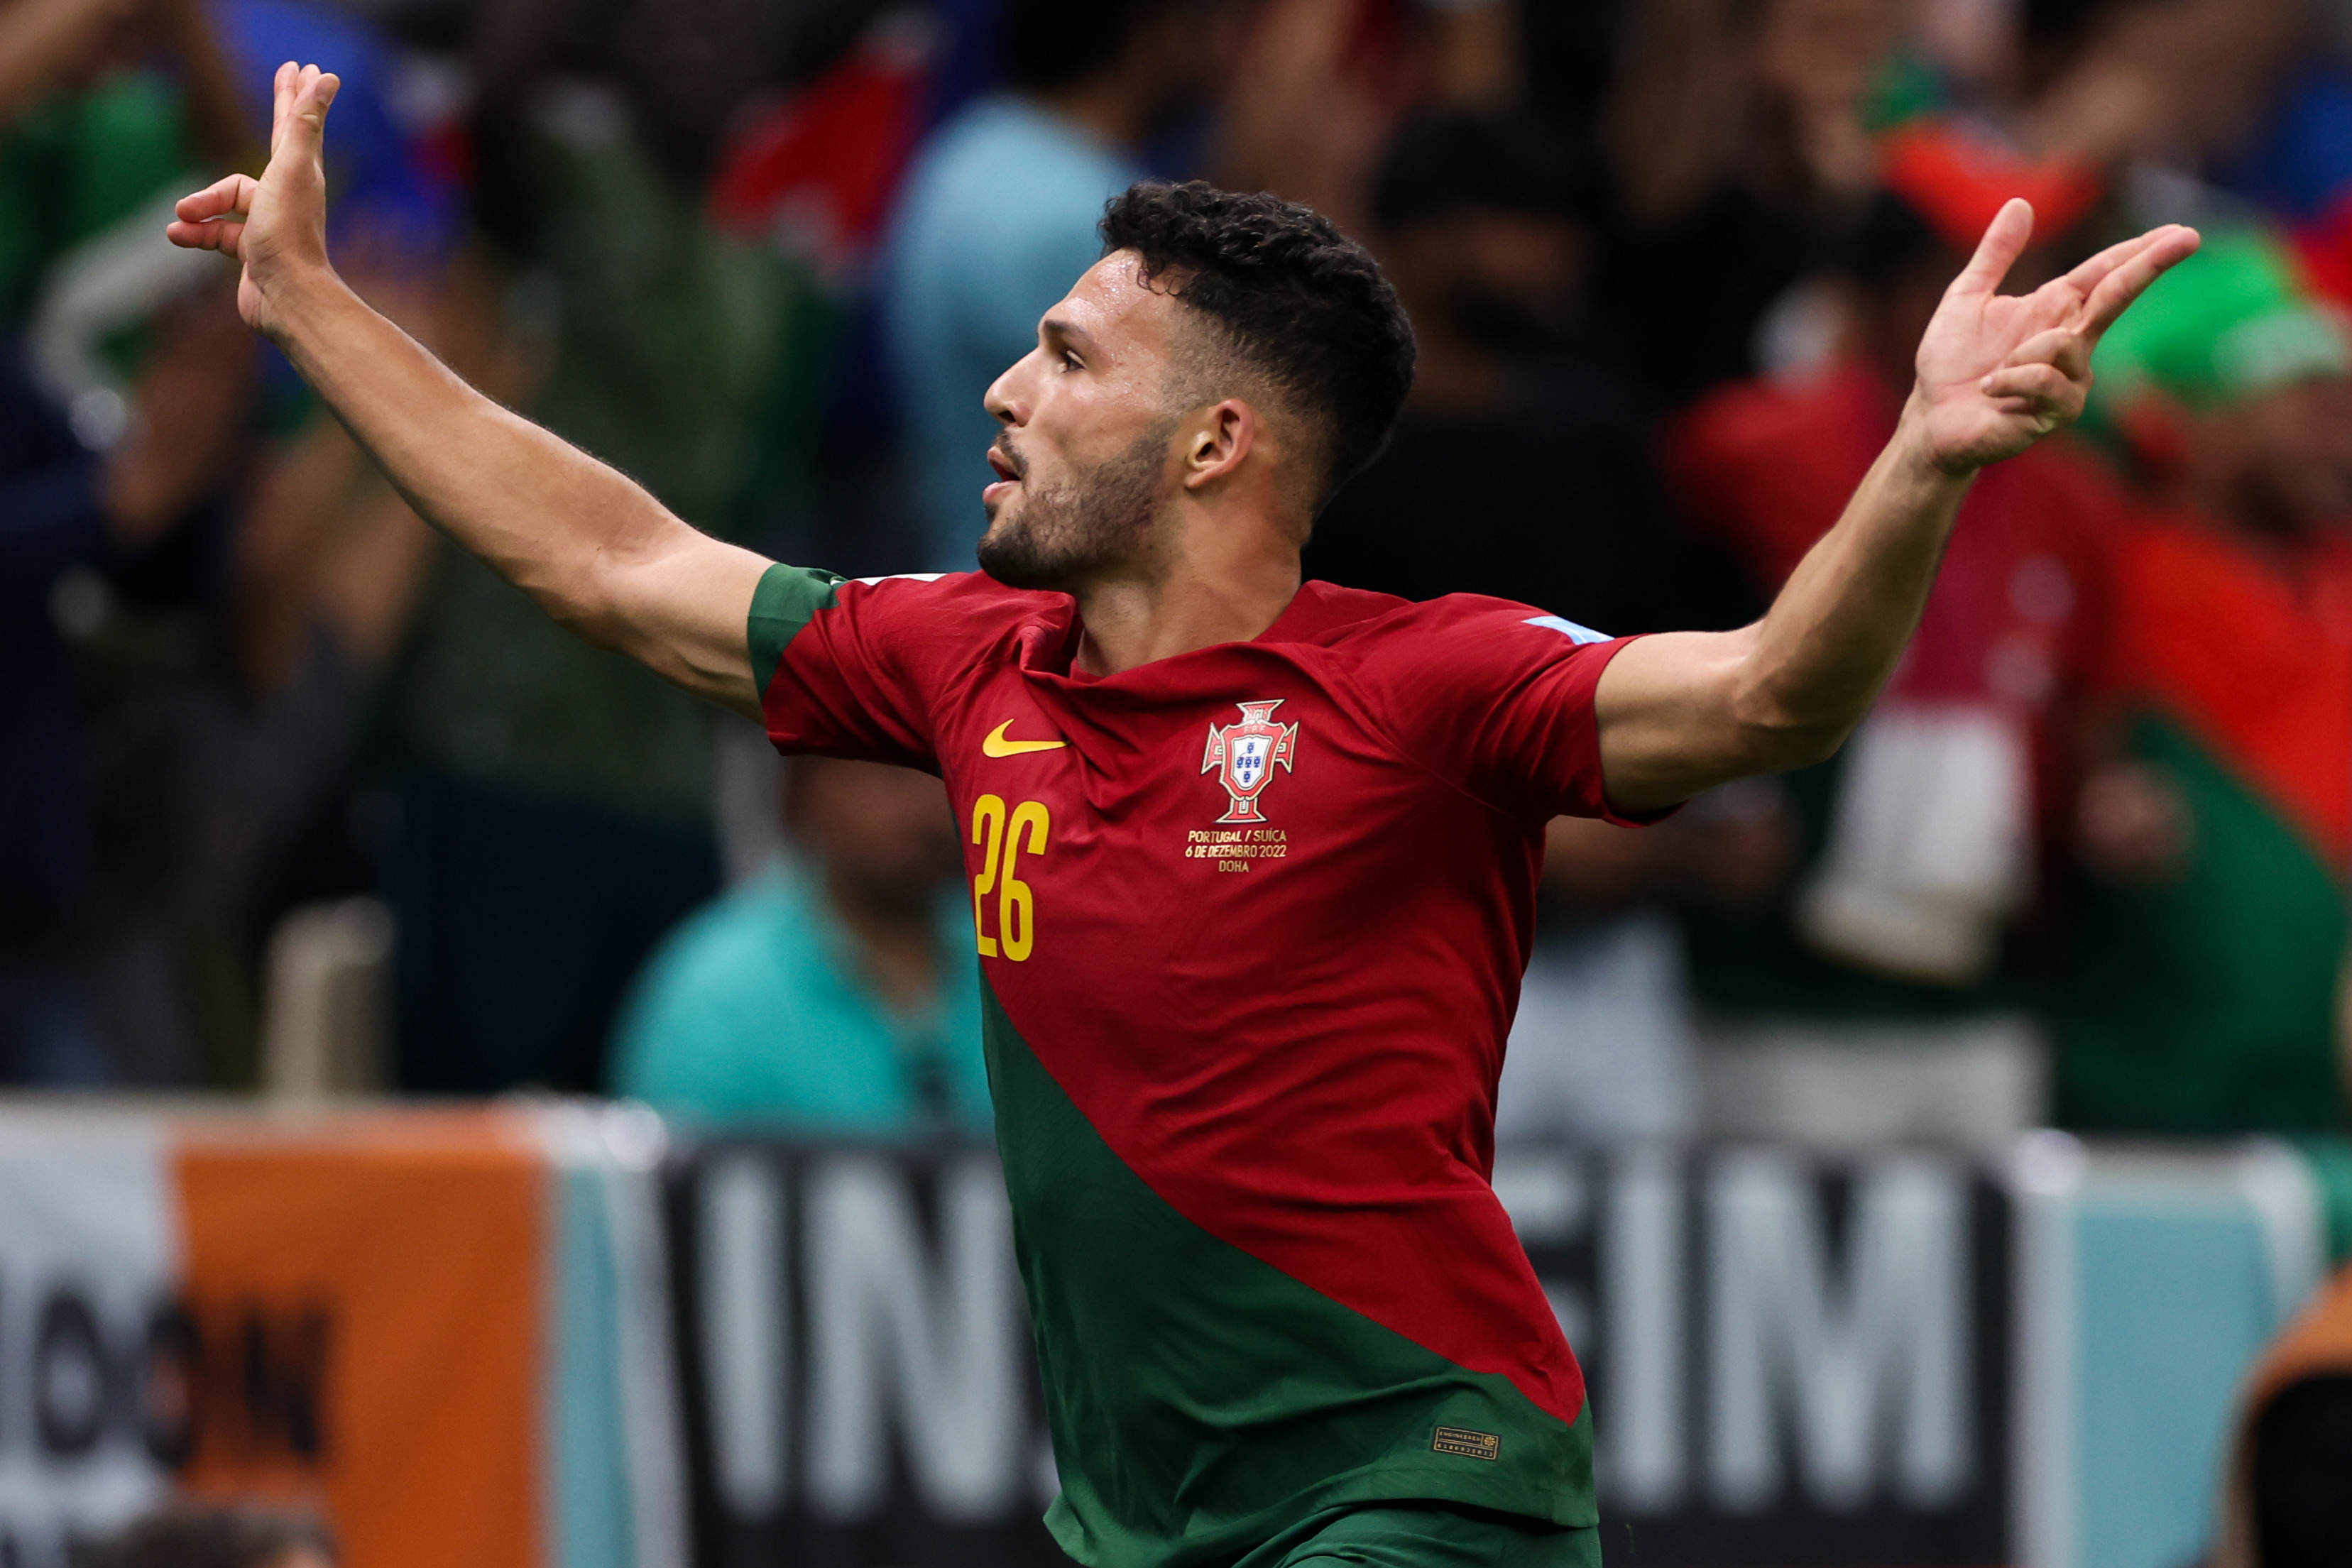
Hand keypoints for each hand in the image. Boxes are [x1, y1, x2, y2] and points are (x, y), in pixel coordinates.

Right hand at [164, 61, 340, 338]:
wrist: (287, 298)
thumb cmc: (289, 233)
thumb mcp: (291, 169)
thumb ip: (303, 122)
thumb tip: (327, 76)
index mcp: (298, 172)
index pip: (293, 122)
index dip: (293, 94)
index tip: (300, 68)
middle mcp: (286, 195)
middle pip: (273, 145)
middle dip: (275, 114)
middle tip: (282, 82)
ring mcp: (268, 224)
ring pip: (227, 201)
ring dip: (200, 205)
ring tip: (181, 215)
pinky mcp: (252, 253)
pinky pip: (216, 234)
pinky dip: (195, 234)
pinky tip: (176, 236)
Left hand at [1911, 198, 2199, 473]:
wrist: (1930, 419)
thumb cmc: (1950, 363)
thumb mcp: (1967, 297)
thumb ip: (1995, 254)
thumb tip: (2021, 202)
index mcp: (2055, 308)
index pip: (2105, 273)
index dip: (2140, 251)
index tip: (2181, 233)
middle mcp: (2073, 341)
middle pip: (2117, 295)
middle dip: (2150, 266)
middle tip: (2189, 237)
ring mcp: (2072, 379)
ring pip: (2062, 344)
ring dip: (2018, 354)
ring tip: (1990, 372)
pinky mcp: (2059, 411)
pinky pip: (2044, 379)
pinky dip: (2009, 380)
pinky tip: (1989, 389)